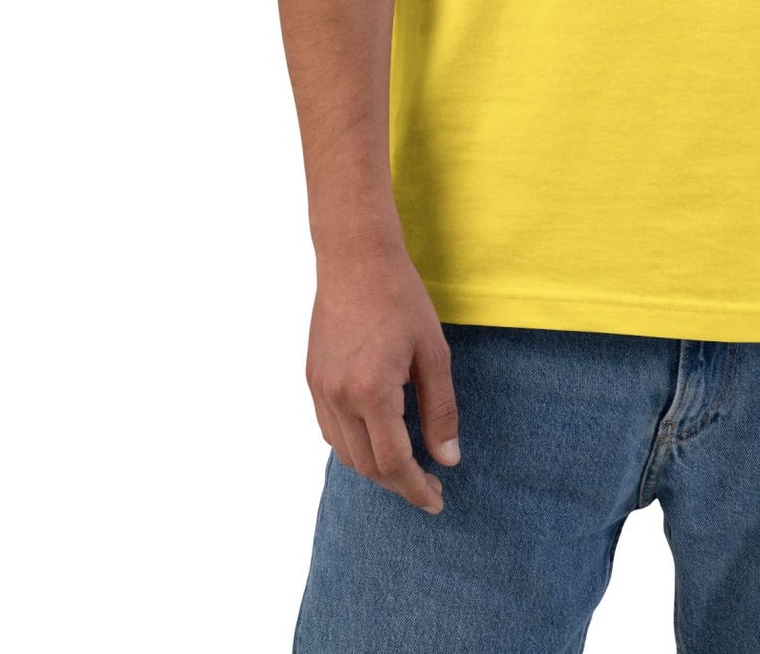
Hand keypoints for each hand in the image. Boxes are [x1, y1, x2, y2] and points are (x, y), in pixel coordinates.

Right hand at [306, 244, 461, 513]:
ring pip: (344, 453)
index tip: (436, 500)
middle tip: (428, 486)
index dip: (416, 489)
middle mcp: (339, 397)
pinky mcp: (312, 379)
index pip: (393, 463)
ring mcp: (320, 390)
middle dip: (398, 484)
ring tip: (406, 466)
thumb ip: (440, 409)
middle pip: (366, 466)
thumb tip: (447, 459)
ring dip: (375, 469)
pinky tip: (377, 438)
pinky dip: (354, 445)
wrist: (355, 258)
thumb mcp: (433, 352)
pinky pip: (330, 431)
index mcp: (372, 391)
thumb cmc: (401, 298)